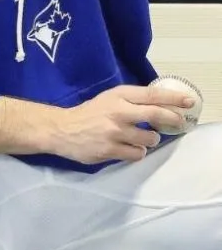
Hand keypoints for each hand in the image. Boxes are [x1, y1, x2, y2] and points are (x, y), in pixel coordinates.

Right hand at [49, 83, 194, 164]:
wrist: (60, 129)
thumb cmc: (89, 114)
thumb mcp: (109, 99)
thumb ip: (132, 101)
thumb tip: (163, 105)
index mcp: (117, 96)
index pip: (151, 95)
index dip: (173, 98)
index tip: (189, 101)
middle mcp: (117, 112)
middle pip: (156, 114)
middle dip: (172, 119)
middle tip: (178, 123)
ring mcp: (114, 132)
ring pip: (150, 139)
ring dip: (149, 140)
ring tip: (139, 138)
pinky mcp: (110, 149)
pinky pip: (138, 154)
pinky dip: (136, 152)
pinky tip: (127, 148)